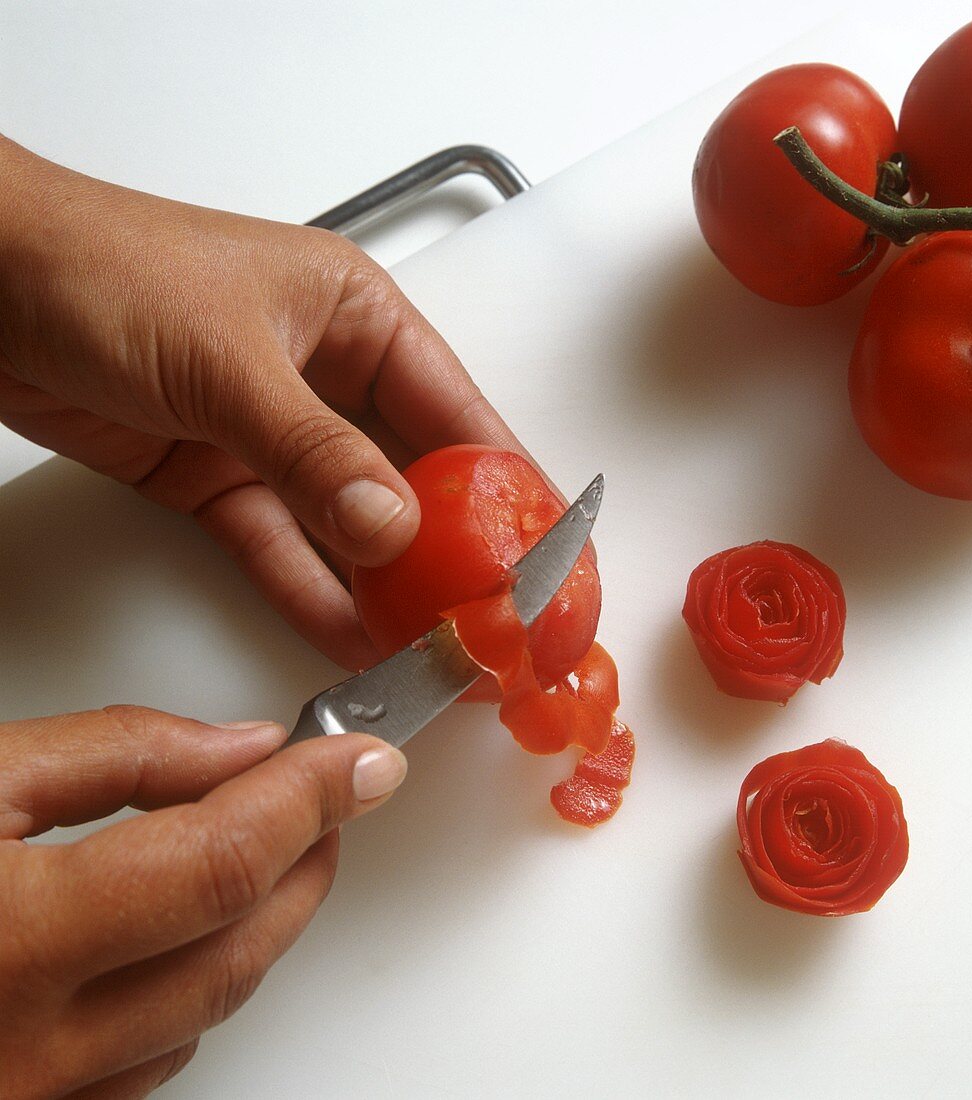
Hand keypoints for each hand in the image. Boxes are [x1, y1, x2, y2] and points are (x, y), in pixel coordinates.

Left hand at [0, 135, 523, 669]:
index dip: (505, 480)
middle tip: (491, 610)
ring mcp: (272, 432)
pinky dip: (312, 590)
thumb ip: (316, 451)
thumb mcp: (230, 358)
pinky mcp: (217, 477)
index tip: (543, 541)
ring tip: (432, 640)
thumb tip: (393, 527)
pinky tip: (352, 633)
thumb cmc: (101, 268)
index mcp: (355, 317)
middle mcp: (324, 375)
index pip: (457, 409)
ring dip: (386, 583)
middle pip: (409, 476)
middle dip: (450, 547)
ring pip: (347, 522)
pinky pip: (279, 544)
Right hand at [0, 707, 405, 1097]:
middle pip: (238, 949)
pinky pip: (151, 1065)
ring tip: (267, 844)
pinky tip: (189, 929)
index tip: (362, 761)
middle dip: (306, 857)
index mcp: (9, 943)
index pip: (222, 862)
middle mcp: (27, 1053)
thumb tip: (241, 751)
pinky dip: (195, 985)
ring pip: (206, 1012)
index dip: (311, 798)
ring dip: (259, 920)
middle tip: (332, 793)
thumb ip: (113, 755)